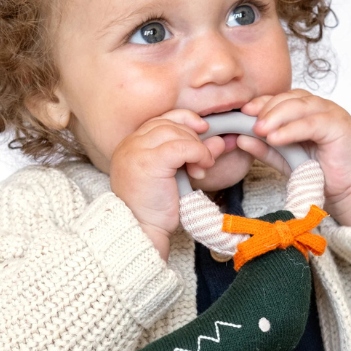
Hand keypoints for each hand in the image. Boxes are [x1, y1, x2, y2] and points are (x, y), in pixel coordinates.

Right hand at [109, 110, 226, 259]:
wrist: (143, 230)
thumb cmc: (155, 208)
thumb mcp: (176, 175)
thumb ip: (193, 154)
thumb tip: (221, 140)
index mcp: (131, 145)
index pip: (160, 120)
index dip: (184, 120)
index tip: (203, 129)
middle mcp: (130, 144)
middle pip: (169, 123)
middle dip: (193, 137)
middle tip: (203, 160)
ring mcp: (136, 151)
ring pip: (176, 132)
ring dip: (197, 147)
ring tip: (202, 167)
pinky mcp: (149, 161)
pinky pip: (181, 146)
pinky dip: (198, 153)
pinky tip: (201, 168)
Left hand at [239, 91, 350, 226]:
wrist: (350, 190)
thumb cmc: (323, 173)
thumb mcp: (287, 160)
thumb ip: (266, 149)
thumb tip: (239, 139)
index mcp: (307, 112)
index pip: (281, 98)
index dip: (262, 103)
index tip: (243, 112)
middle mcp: (319, 108)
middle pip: (289, 98)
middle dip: (266, 109)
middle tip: (249, 123)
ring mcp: (331, 114)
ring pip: (300, 106)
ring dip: (277, 116)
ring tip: (260, 130)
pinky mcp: (339, 125)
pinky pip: (312, 123)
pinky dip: (292, 129)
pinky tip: (276, 138)